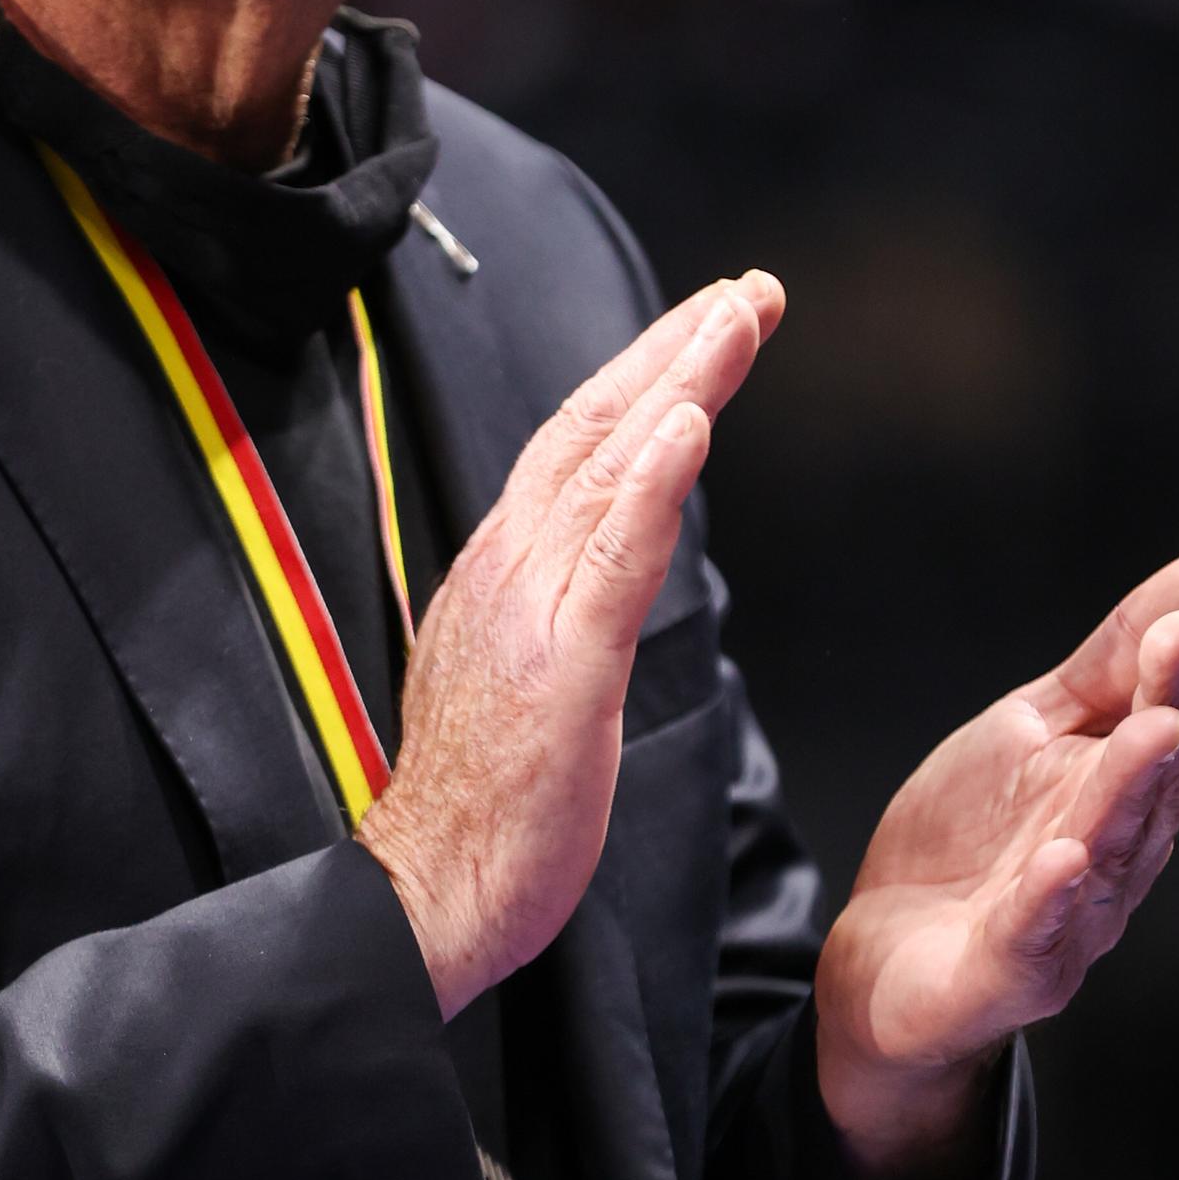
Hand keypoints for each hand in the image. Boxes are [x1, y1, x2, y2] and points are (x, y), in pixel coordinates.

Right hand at [361, 271, 784, 1017]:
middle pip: (597, 429)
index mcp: (500, 573)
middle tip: (751, 289)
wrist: (427, 890)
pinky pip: (615, 554)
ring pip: (612, 466)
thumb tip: (605, 567)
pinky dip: (654, 477)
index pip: (577, 447)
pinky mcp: (564, 663)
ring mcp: (532, 609)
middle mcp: (507, 568)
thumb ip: (560, 608)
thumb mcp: (527, 678)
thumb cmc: (483, 805)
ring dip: (681, 379)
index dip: (643, 377)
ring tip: (740, 315)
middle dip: (675, 348)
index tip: (708, 324)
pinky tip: (693, 419)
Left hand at [815, 547, 1178, 1175]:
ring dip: (1132, 784)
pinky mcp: (1011, 971)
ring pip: (1111, 847)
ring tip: (1155, 726)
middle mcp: (1118, 856)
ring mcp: (1071, 918)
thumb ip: (1115, 661)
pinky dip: (1050, 898)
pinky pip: (1036, 934)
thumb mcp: (1034, 727)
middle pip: (1165, 777)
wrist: (888, 956)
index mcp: (1128, 793)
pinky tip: (1061, 858)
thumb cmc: (975, 840)